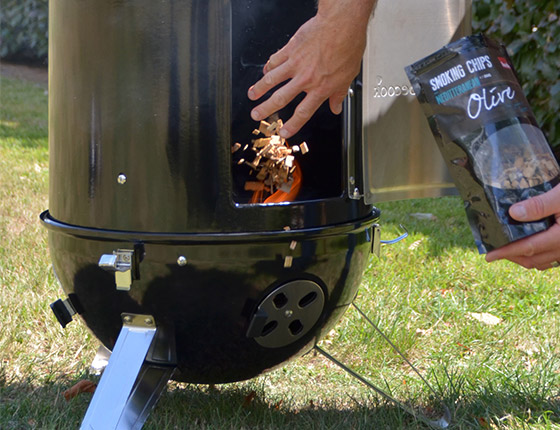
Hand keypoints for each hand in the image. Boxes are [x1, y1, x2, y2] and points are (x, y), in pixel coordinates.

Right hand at [247, 1, 373, 138]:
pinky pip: (275, 60)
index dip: (292, 125)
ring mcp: (296, 63)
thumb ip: (339, 94)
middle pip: (281, 99)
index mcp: (320, 88)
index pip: (303, 112)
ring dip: (260, 89)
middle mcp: (305, 78)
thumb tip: (336, 107)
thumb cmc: (347, 47)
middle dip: (266, 109)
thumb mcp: (348, 76)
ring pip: (272, 79)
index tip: (284, 132)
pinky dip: (268, 67)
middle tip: (256, 115)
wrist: (341, 24)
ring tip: (252, 95)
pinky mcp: (291, 49)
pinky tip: (264, 71)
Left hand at [485, 183, 559, 269]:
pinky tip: (531, 244)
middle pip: (533, 259)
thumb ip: (539, 205)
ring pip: (543, 262)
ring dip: (524, 257)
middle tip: (495, 250)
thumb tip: (513, 213)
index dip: (506, 253)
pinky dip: (538, 255)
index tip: (488, 255)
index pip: (528, 249)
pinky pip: (553, 258)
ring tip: (509, 248)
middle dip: (512, 257)